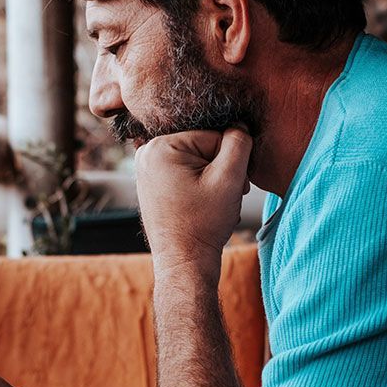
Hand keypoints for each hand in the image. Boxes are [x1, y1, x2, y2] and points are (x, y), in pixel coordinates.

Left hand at [135, 127, 251, 268]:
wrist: (185, 262)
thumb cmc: (203, 224)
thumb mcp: (229, 179)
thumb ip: (239, 144)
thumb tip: (239, 125)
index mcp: (160, 147)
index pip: (213, 137)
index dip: (230, 161)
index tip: (234, 186)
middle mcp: (147, 154)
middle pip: (203, 148)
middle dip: (220, 170)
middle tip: (224, 197)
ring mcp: (147, 169)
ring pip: (196, 162)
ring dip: (212, 180)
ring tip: (212, 204)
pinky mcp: (152, 184)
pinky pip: (185, 174)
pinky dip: (199, 188)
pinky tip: (201, 206)